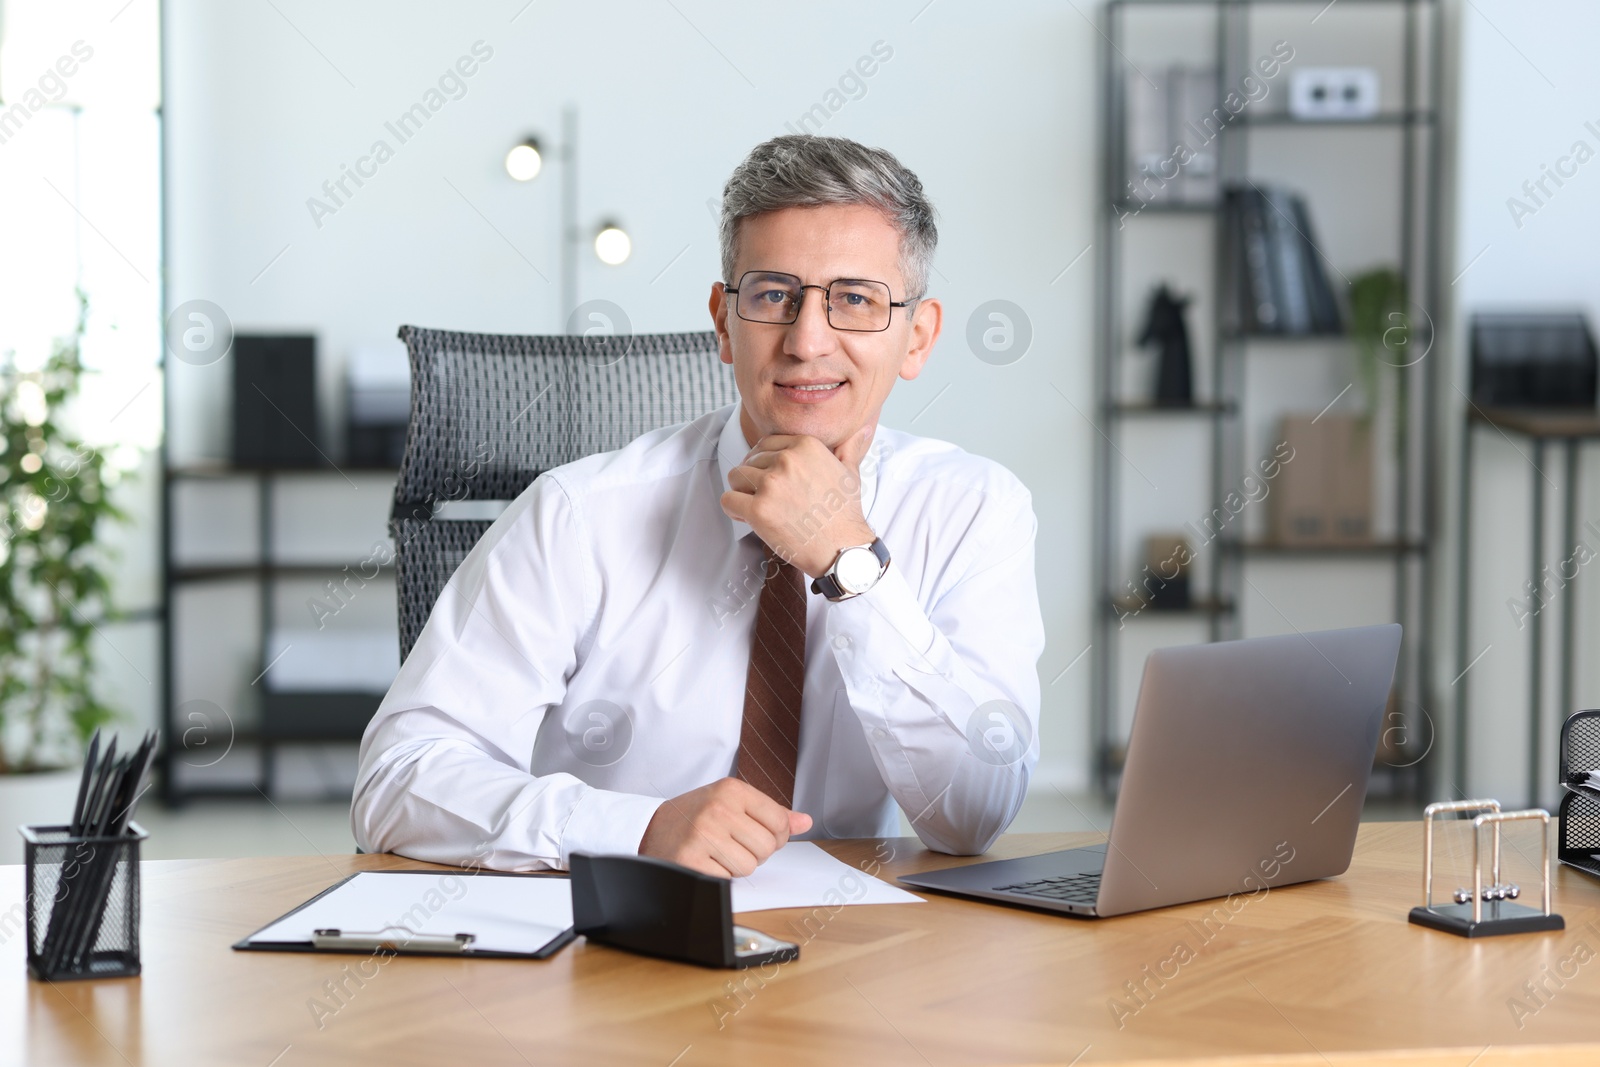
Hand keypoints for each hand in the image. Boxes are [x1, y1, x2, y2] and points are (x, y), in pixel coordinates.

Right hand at [638, 778, 812, 877]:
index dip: (774, 836)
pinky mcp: (691, 860)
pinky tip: (705, 861)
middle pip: (767, 847)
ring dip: (736, 866)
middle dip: (753, 852)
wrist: (650, 828)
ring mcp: (704, 834)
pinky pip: (727, 879)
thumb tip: (805, 822)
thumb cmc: (695, 816)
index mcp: (732, 790)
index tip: (756, 834)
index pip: (780, 822)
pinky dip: (719, 876)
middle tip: (730, 844)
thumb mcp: (732, 803)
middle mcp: (718, 808)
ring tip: (716, 852)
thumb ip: (771, 813)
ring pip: (749, 866)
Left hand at [721, 426, 876, 576]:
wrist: (842, 549)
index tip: (771, 478)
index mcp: (805, 446)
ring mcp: (771, 485)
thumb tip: (861, 431)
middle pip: (749, 460)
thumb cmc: (844, 515)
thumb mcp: (851, 474)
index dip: (764, 461)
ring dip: (742, 492)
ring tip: (758, 506)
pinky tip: (747, 517)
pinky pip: (728, 500)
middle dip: (753, 479)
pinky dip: (733, 509)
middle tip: (767, 498)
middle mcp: (786, 460)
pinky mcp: (758, 510)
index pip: (766, 444)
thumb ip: (849, 449)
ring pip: (735, 477)